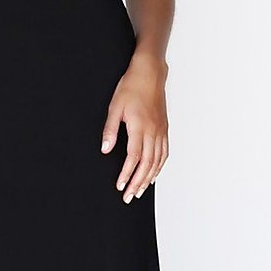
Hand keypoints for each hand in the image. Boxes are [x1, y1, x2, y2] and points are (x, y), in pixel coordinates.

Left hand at [101, 50, 168, 200]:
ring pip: (157, 161)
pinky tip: (153, 175)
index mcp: (140, 127)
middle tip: (129, 197)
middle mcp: (153, 132)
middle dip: (137, 183)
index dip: (127, 174)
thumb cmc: (131, 87)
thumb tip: (106, 149)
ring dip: (148, 178)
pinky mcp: (164, 129)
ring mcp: (161, 131)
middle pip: (147, 164)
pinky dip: (159, 167)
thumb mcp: (115, 107)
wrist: (150, 73)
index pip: (133, 157)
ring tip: (140, 191)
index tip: (120, 186)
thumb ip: (110, 130)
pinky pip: (164, 153)